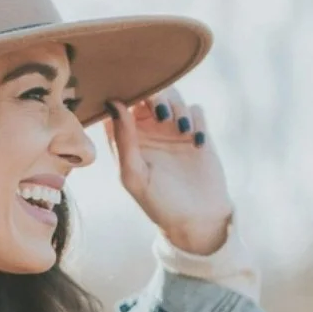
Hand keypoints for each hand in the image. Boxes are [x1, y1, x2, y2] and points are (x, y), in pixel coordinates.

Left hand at [102, 86, 233, 253]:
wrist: (195, 219)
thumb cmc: (158, 203)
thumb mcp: (135, 175)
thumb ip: (123, 140)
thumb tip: (115, 103)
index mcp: (126, 139)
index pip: (120, 103)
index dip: (125, 93)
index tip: (133, 100)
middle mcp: (148, 130)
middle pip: (149, 92)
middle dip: (157, 95)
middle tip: (163, 114)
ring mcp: (173, 130)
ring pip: (174, 96)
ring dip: (178, 107)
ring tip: (182, 130)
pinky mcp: (196, 132)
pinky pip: (196, 111)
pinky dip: (197, 121)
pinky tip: (197, 144)